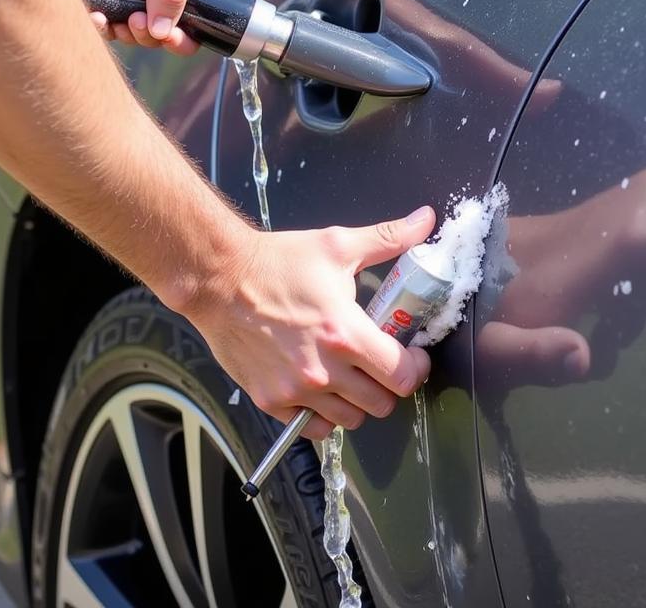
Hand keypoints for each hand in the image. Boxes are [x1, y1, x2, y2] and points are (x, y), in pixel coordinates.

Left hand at [38, 0, 240, 53]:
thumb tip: (166, 33)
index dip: (218, 11)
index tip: (198, 28)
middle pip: (190, 19)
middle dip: (173, 33)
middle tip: (159, 36)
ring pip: (155, 29)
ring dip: (141, 34)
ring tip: (125, 21)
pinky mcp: (115, 0)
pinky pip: (122, 29)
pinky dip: (112, 29)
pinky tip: (100, 18)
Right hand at [186, 206, 436, 439]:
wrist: (220, 278)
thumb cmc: (277, 262)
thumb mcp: (338, 245)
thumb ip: (389, 237)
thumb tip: (425, 219)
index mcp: (346, 333)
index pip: (403, 376)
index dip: (416, 367)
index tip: (413, 356)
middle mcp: (323, 370)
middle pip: (382, 404)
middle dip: (389, 384)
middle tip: (382, 362)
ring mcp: (295, 390)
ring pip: (350, 420)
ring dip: (358, 401)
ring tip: (352, 374)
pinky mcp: (271, 400)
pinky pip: (312, 427)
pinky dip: (323, 414)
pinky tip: (322, 387)